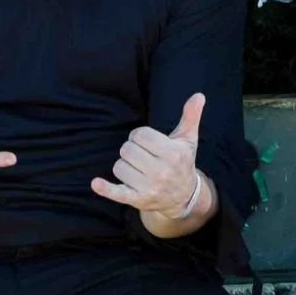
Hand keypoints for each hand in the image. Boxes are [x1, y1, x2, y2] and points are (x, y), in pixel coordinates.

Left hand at [90, 93, 208, 220]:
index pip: (139, 135)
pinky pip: (117, 192)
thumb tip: (199, 95)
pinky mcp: (137, 199)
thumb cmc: (182, 162)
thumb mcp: (188, 139)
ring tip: (139, 170)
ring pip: (119, 166)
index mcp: (173, 153)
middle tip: (144, 157)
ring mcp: (149, 187)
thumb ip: (191, 116)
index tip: (148, 143)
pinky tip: (96, 183)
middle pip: (127, 149)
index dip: (140, 136)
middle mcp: (161, 171)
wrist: (183, 197)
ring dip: (125, 166)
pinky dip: (106, 188)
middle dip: (132, 150)